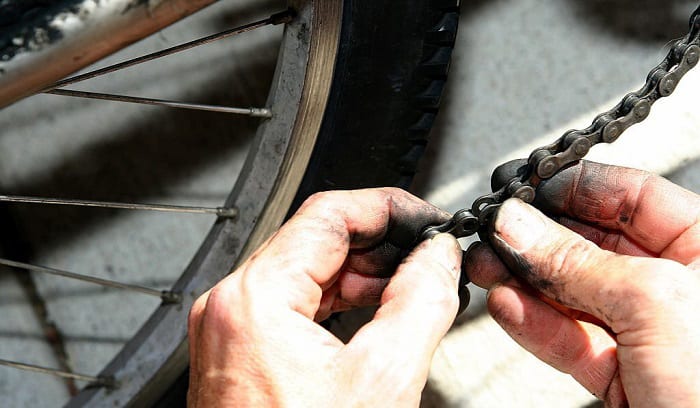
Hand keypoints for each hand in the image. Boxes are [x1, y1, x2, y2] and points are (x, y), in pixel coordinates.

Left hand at [187, 188, 463, 406]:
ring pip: (305, 271)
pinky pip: (293, 305)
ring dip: (361, 272)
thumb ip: (420, 301)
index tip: (427, 221)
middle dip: (380, 243)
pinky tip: (374, 312)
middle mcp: (231, 307)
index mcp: (254, 299)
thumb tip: (438, 258)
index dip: (388, 209)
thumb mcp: (383, 380)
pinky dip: (337, 301)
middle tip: (428, 255)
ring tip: (411, 285)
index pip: (329, 214)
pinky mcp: (240, 353)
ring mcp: (230, 330)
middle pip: (315, 240)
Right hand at [466, 160, 699, 406]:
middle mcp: (677, 284)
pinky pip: (568, 338)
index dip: (573, 186)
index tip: (523, 187)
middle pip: (592, 242)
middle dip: (536, 236)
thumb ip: (576, 262)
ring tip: (484, 265)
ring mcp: (646, 331)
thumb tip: (518, 225)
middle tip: (493, 231)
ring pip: (571, 292)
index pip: (631, 195)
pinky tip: (505, 304)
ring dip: (522, 279)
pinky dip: (532, 323)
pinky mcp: (621, 373)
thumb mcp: (654, 304)